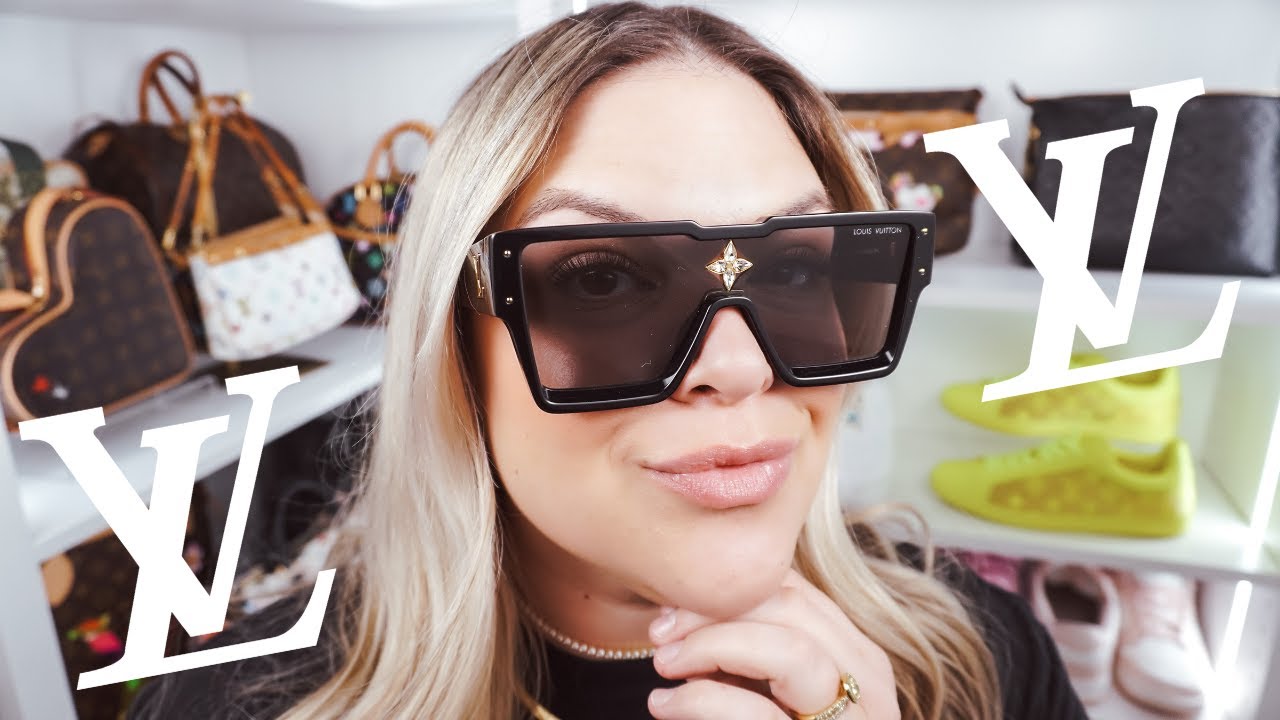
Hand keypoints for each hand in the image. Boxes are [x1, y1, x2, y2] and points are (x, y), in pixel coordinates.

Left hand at [646, 569, 899, 719]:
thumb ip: (755, 644)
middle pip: (794, 609)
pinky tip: (665, 704)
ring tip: (663, 664)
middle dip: (714, 611)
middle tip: (659, 631)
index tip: (674, 607)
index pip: (796, 590)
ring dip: (712, 646)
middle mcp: (869, 689)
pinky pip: (756, 714)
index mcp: (860, 659)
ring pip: (790, 652)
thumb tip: (685, 601)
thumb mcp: (775, 690)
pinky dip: (699, 700)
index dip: (729, 587)